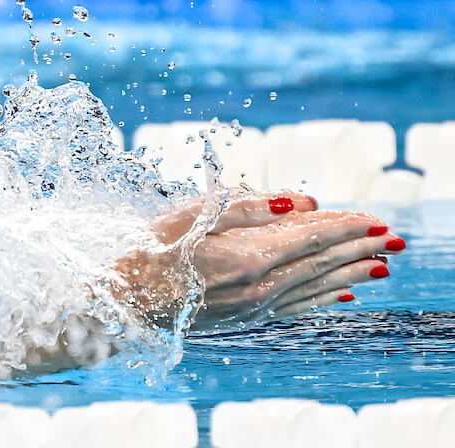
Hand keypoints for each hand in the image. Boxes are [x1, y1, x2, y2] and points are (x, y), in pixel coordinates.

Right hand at [118, 191, 404, 332]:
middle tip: (394, 238)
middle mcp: (258, 287)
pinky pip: (296, 307)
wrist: (125, 299)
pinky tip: (340, 295)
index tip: (374, 217)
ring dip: (350, 273)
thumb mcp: (193, 215)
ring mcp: (253, 306)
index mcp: (248, 257)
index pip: (311, 238)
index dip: (345, 226)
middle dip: (359, 248)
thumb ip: (248, 206)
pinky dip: (323, 298)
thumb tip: (299, 201)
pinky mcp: (245, 318)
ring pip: (314, 287)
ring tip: (380, 264)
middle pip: (320, 263)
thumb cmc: (151, 249)